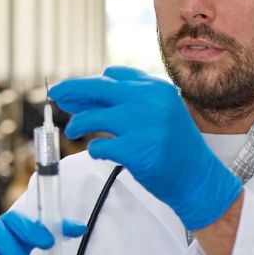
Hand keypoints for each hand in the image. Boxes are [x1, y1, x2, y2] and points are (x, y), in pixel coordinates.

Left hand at [48, 66, 242, 232]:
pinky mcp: (136, 151)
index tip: (72, 91)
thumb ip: (126, 100)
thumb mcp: (157, 112)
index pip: (114, 76)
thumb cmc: (174, 146)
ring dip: (77, 124)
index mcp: (156, 88)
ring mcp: (143, 125)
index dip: (89, 83)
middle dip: (72, 90)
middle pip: (98, 88)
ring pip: (93, 118)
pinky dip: (94, 150)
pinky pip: (99, 147)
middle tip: (55, 95)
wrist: (198, 178)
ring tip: (73, 131)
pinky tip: (98, 151)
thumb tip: (80, 94)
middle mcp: (150, 101)